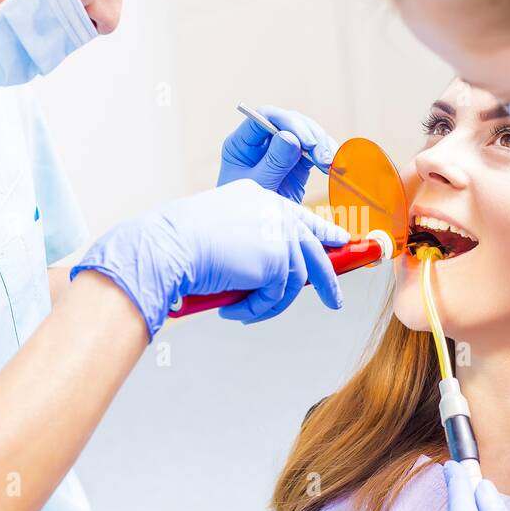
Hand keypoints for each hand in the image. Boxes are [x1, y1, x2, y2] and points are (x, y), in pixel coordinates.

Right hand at [72, 178, 348, 337]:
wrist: (168, 247)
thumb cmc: (181, 245)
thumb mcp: (223, 235)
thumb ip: (253, 244)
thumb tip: (278, 275)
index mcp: (258, 198)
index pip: (300, 216)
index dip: (323, 232)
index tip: (340, 242)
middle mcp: (273, 210)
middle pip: (313, 247)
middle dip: (328, 279)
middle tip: (336, 302)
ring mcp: (278, 233)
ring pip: (292, 281)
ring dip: (268, 304)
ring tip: (242, 312)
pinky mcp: (277, 259)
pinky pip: (277, 296)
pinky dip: (256, 309)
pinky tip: (232, 310)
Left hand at [218, 106, 335, 202]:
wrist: (253, 235)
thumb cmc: (244, 212)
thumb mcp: (258, 188)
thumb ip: (273, 163)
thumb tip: (290, 137)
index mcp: (243, 143)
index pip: (265, 117)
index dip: (288, 123)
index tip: (306, 142)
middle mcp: (261, 142)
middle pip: (290, 123)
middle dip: (311, 136)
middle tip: (324, 157)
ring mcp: (281, 151)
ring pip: (306, 134)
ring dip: (323, 145)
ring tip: (333, 165)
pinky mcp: (297, 163)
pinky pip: (315, 152)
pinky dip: (328, 156)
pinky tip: (337, 166)